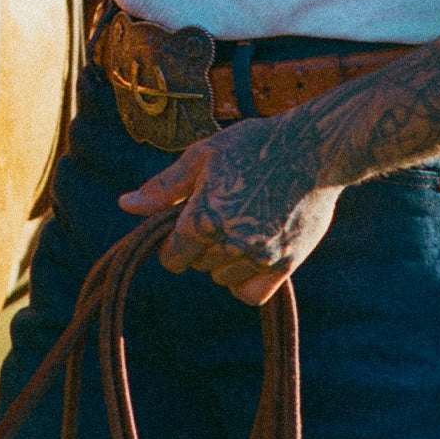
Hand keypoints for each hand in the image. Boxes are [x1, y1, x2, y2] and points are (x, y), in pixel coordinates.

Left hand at [118, 108, 341, 304]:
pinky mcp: (286, 264)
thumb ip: (164, 187)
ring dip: (225, 259)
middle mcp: (229, 243)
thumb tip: (125, 205)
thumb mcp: (202, 156)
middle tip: (224, 209)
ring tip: (244, 221)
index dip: (174, 241)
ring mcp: (259, 256)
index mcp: (202, 217)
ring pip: (223, 278)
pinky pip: (251, 293)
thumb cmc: (252, 145)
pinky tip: (252, 252)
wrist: (314, 148)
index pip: (171, 258)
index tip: (188, 221)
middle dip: (202, 244)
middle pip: (198, 265)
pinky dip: (246, 280)